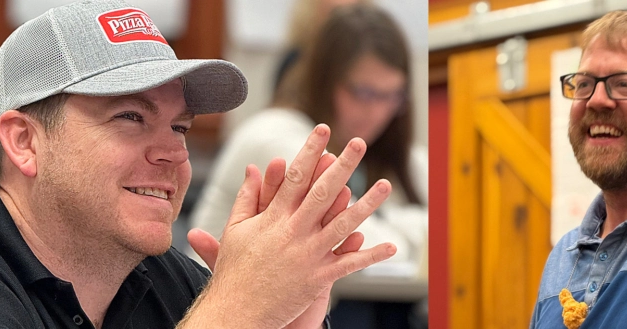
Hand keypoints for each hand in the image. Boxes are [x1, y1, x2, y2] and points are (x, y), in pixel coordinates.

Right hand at [183, 125, 397, 327]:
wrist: (234, 312)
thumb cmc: (235, 271)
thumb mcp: (235, 231)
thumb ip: (247, 198)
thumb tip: (252, 168)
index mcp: (272, 219)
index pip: (294, 178)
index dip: (309, 152)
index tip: (323, 130)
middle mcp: (292, 233)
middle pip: (322, 193)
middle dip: (342, 166)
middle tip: (360, 143)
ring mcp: (307, 255)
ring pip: (342, 224)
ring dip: (367, 204)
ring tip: (386, 184)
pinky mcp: (318, 278)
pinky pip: (349, 265)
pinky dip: (371, 256)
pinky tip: (392, 246)